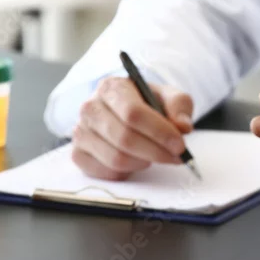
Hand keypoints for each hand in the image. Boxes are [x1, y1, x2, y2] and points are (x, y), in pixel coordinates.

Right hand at [71, 76, 193, 179]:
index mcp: (111, 87)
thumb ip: (179, 106)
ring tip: (153, 156)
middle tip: (175, 157)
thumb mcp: (167, 96)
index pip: (133, 113)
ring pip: (115, 158)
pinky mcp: (78, 153)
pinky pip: (105, 172)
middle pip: (124, 138)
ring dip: (142, 162)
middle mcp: (90, 107)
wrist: (124, 112)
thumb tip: (182, 126)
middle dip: (155, 151)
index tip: (179, 144)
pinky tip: (135, 161)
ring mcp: (81, 131)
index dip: (158, 132)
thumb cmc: (146, 104)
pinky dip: (126, 172)